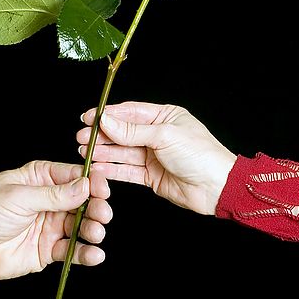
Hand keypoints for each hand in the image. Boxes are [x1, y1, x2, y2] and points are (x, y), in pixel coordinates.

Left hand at [0, 161, 110, 278]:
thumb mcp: (18, 197)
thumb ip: (53, 195)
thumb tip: (85, 187)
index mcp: (42, 179)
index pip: (76, 176)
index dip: (93, 182)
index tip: (101, 190)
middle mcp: (51, 201)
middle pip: (84, 202)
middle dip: (97, 207)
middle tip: (102, 214)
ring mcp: (51, 226)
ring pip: (82, 226)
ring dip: (93, 229)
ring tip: (96, 233)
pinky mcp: (48, 250)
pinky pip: (72, 250)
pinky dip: (86, 253)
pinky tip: (95, 254)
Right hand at [77, 102, 235, 214]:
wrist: (216, 186)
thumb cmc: (199, 154)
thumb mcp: (164, 136)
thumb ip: (133, 131)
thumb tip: (106, 121)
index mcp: (165, 117)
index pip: (131, 112)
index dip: (108, 115)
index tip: (88, 117)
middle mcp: (158, 135)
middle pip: (123, 133)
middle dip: (102, 135)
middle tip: (82, 137)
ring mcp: (154, 156)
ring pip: (123, 152)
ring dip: (104, 152)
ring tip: (85, 152)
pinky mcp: (152, 176)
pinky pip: (127, 171)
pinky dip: (112, 170)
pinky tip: (97, 168)